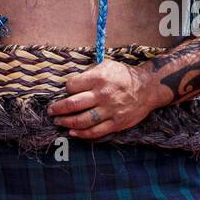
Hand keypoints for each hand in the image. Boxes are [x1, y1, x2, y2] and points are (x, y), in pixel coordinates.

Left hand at [46, 60, 161, 138]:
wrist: (148, 88)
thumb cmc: (124, 75)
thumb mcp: (107, 65)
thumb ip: (89, 73)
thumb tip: (71, 85)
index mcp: (99, 78)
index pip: (72, 86)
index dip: (66, 89)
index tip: (66, 92)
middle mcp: (103, 94)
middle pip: (72, 104)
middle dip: (57, 109)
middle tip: (51, 111)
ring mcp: (110, 110)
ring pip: (81, 120)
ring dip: (66, 122)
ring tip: (58, 122)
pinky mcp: (116, 123)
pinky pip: (95, 132)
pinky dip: (81, 134)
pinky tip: (73, 132)